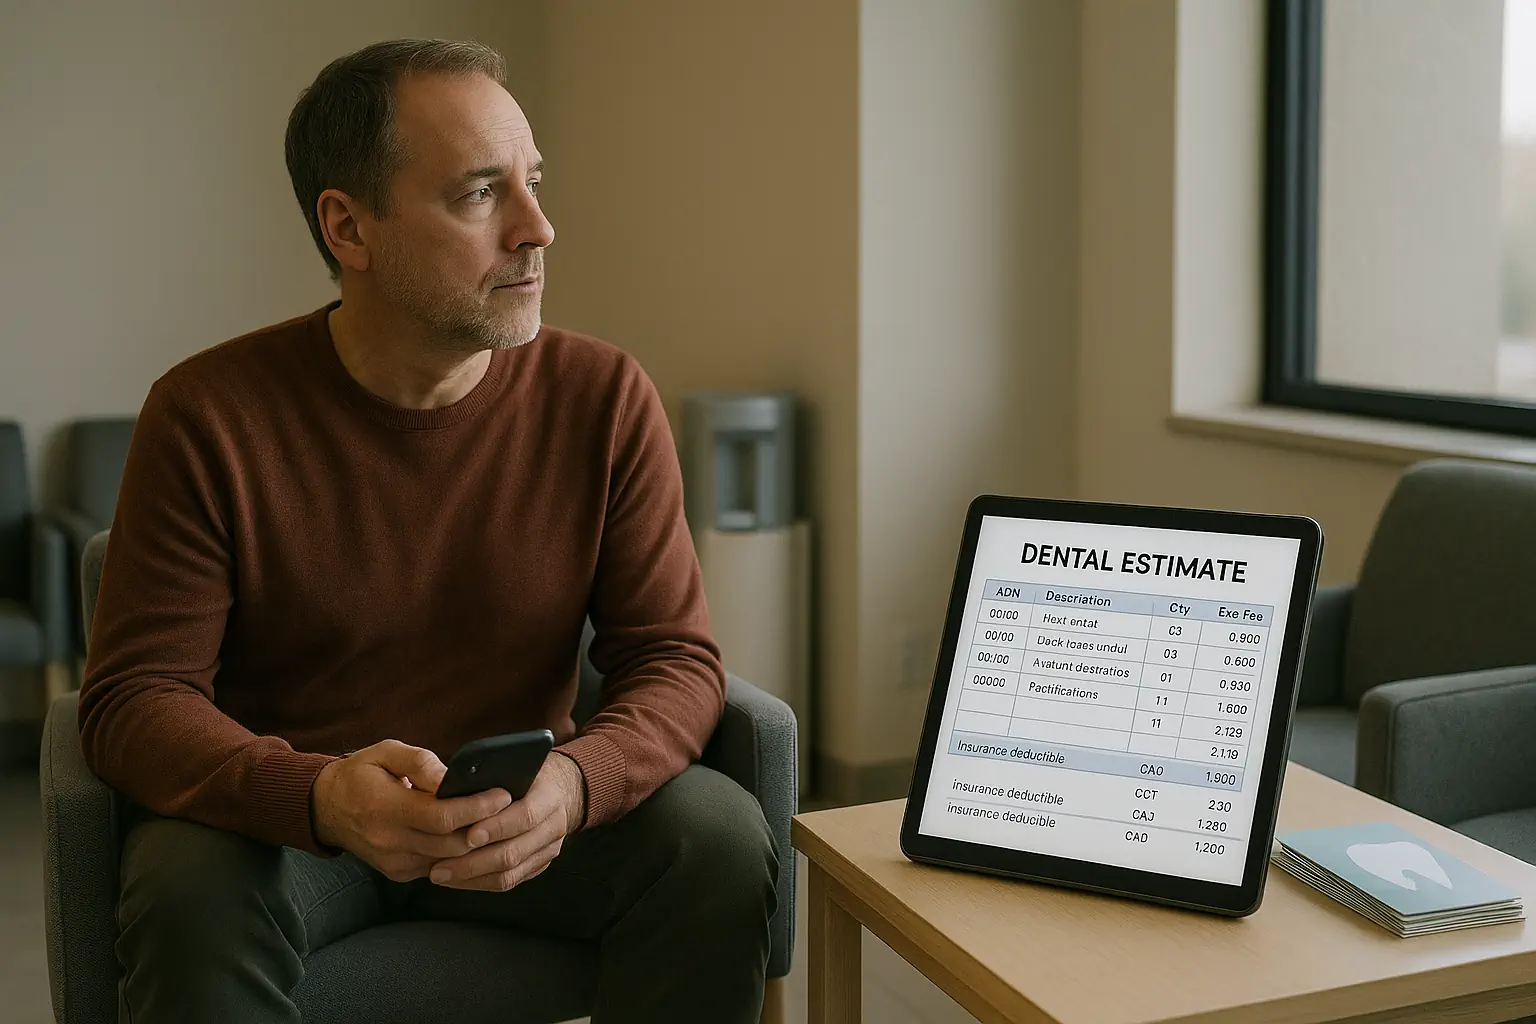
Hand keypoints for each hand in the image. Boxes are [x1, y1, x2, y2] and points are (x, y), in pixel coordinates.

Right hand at [312, 739, 512, 881]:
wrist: (325, 809)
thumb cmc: (360, 774)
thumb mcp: (384, 752)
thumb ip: (419, 762)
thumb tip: (449, 777)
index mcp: (386, 809)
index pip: (442, 817)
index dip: (478, 807)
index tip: (504, 793)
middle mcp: (391, 842)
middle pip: (453, 844)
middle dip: (488, 827)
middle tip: (515, 808)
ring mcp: (396, 863)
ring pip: (452, 862)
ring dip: (480, 845)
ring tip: (506, 821)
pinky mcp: (400, 873)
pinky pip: (441, 868)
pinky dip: (464, 855)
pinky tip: (482, 835)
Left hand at [427, 751, 585, 890]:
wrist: (563, 789)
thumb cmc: (529, 773)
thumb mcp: (516, 764)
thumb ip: (492, 776)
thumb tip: (452, 787)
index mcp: (549, 796)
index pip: (526, 815)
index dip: (497, 827)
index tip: (468, 834)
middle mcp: (553, 826)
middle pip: (514, 852)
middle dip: (474, 862)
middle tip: (441, 865)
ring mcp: (548, 849)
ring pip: (510, 874)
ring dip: (471, 877)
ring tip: (440, 874)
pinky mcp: (539, 865)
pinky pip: (509, 881)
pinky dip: (479, 882)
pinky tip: (456, 878)